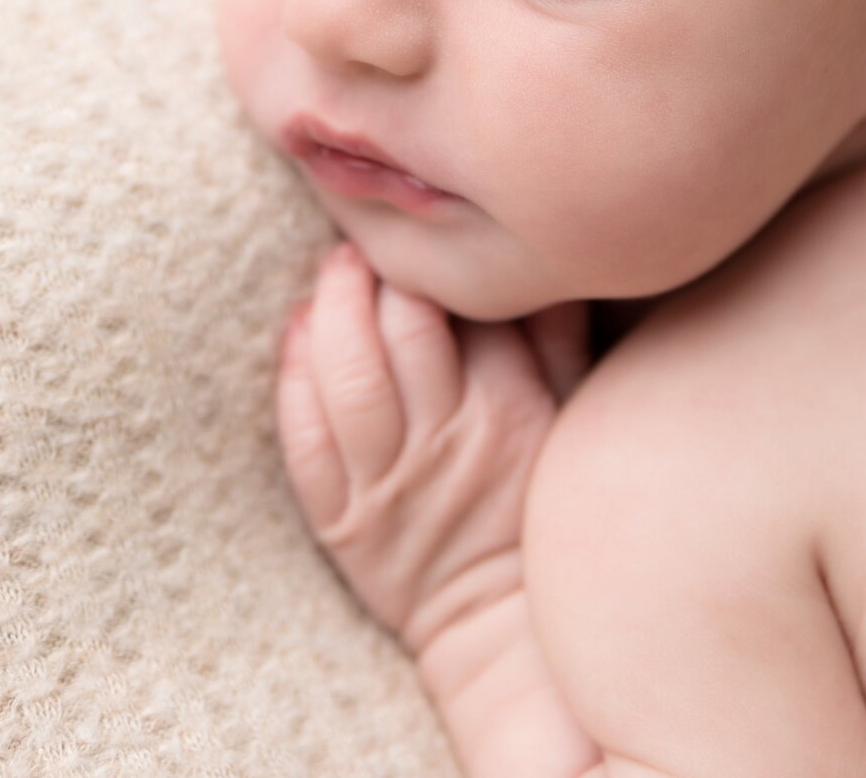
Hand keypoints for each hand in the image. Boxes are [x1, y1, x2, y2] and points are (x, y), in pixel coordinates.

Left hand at [275, 242, 573, 655]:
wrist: (504, 630)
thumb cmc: (544, 514)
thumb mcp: (574, 422)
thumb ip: (561, 340)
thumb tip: (544, 265)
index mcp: (509, 409)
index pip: (459, 310)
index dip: (428, 262)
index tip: (418, 235)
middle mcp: (444, 440)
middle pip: (396, 331)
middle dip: (373, 272)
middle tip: (366, 241)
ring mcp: (384, 483)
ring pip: (344, 376)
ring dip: (329, 309)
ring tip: (332, 271)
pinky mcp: (339, 520)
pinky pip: (302, 440)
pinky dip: (291, 378)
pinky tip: (297, 333)